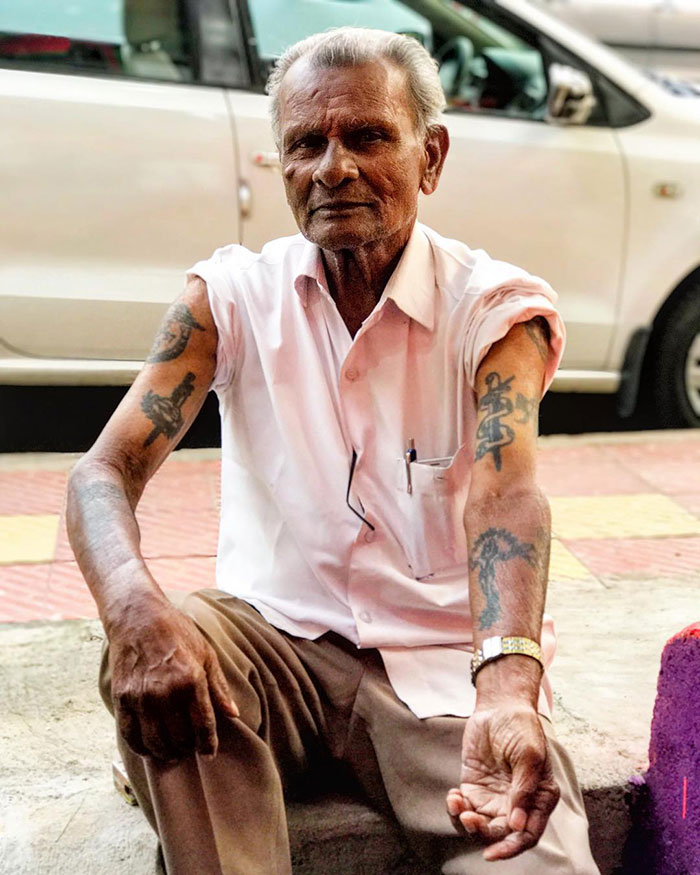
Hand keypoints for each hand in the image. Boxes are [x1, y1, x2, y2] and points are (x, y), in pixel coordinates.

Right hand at [108, 593, 238, 760]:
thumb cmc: (177, 632)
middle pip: (179, 737)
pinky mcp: (122, 699)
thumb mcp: (206, 654)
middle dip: (187, 748)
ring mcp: (141, 697)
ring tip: (172, 752)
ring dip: (166, 752)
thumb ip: (219, 687)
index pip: (203, 725)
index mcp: (191, 680)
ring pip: (155, 742)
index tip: (209, 753)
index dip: (208, 744)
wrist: (138, 617)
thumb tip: (233, 714)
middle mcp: (165, 692)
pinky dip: (141, 748)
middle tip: (190, 749)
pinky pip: (130, 735)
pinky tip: (150, 748)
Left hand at [446, 703, 559, 860]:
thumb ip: (524, 790)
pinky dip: (456, 809)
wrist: (499, 706)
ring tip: (456, 803)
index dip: (511, 848)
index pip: (527, 835)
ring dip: (466, 822)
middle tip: (468, 817)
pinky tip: (452, 795)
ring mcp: (495, 797)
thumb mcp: (528, 755)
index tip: (491, 853)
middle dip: (483, 832)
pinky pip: (464, 808)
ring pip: (480, 825)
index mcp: (539, 799)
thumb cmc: (521, 728)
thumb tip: (516, 825)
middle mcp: (518, 804)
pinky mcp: (475, 787)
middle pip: (501, 834)